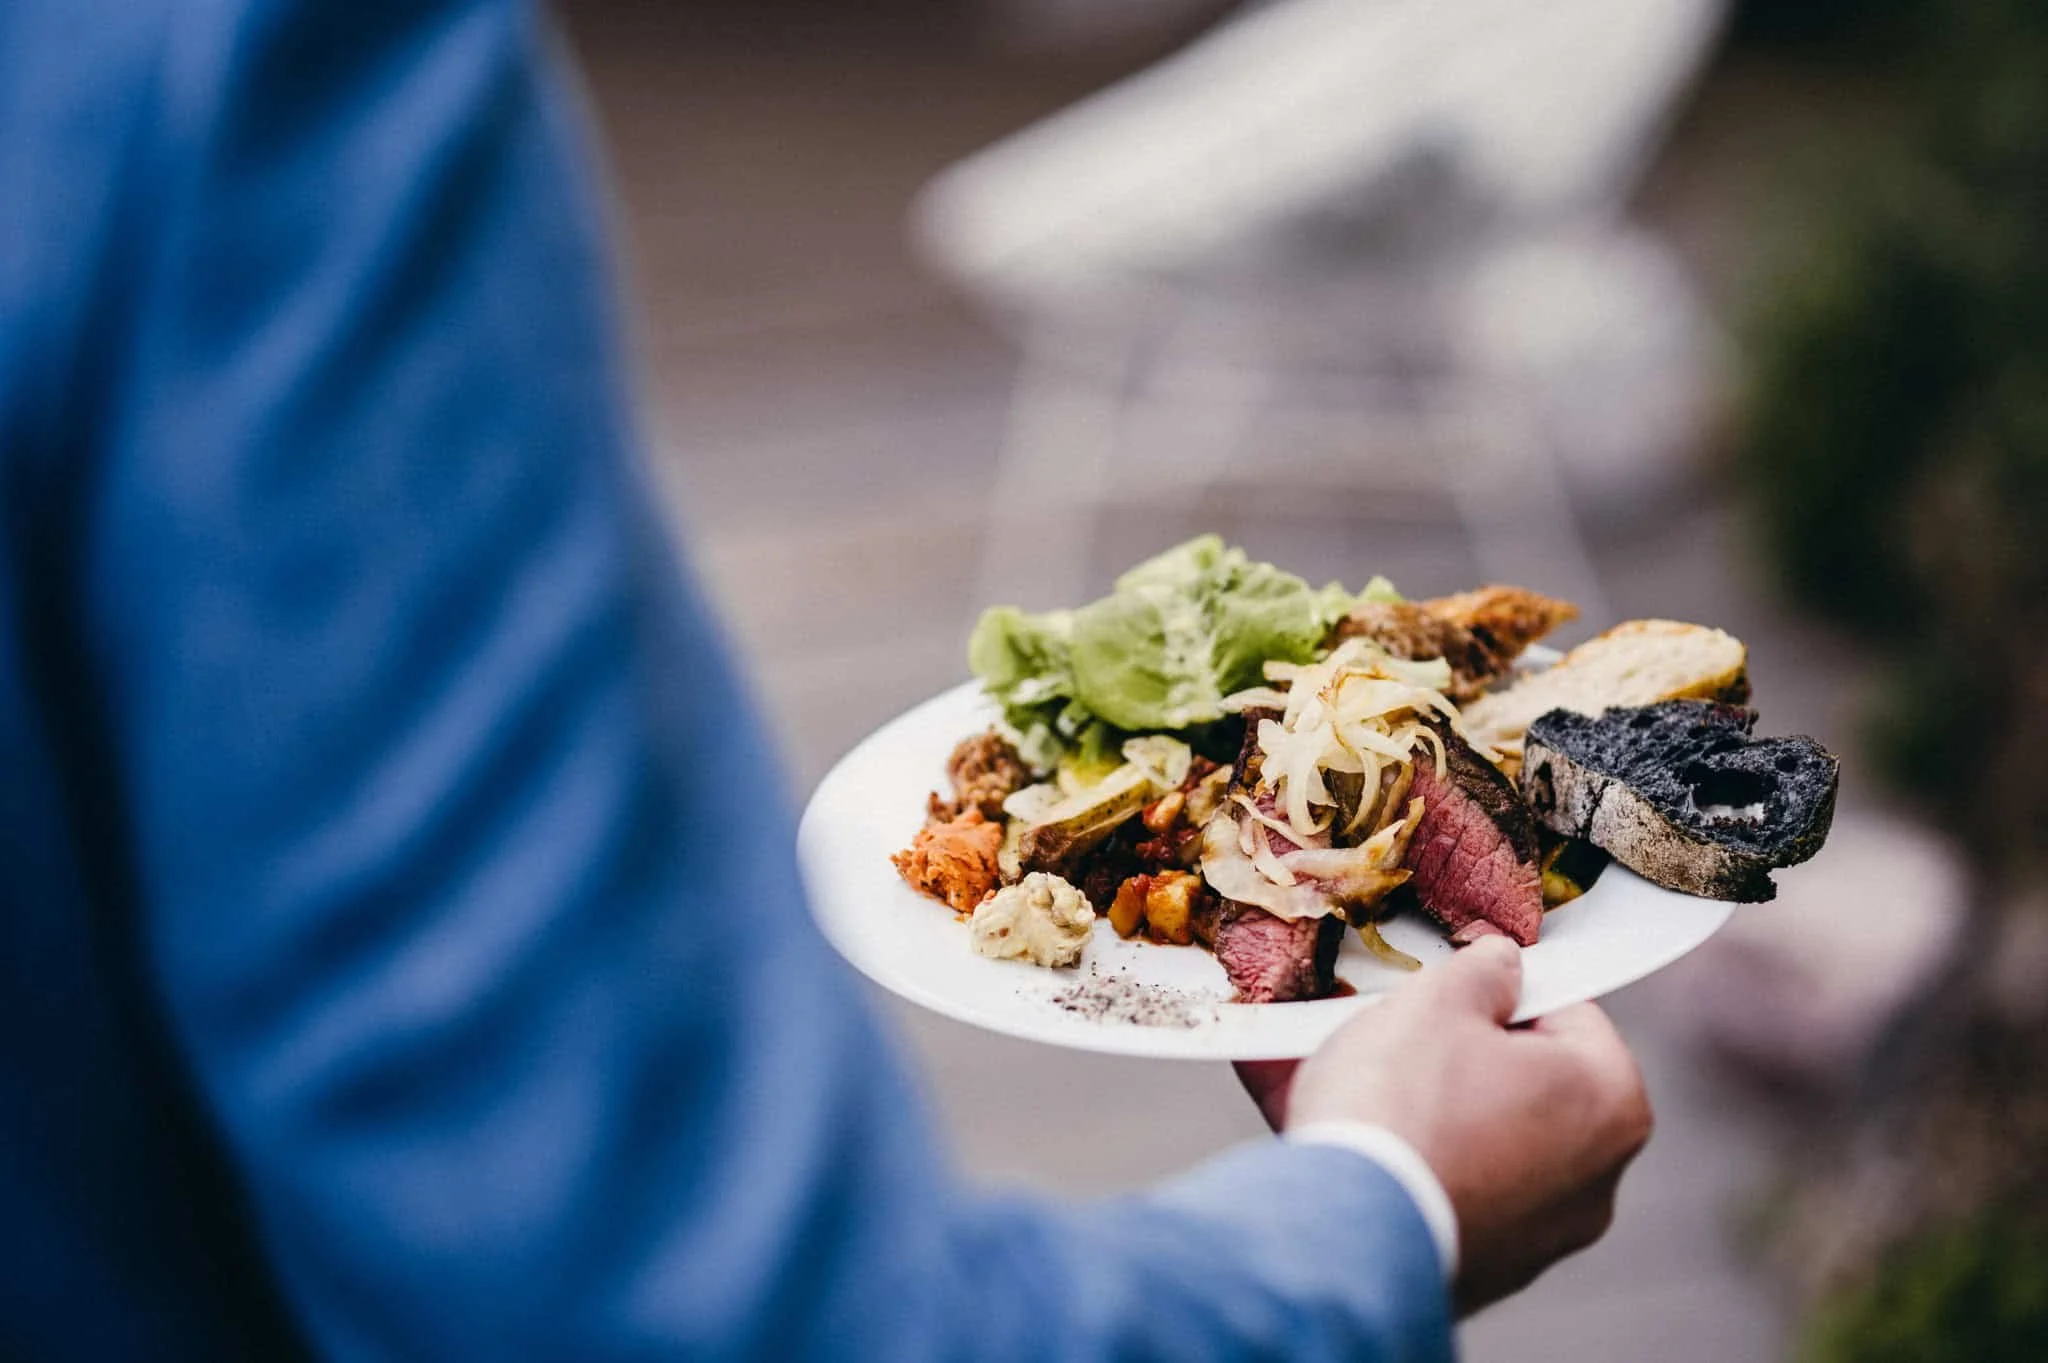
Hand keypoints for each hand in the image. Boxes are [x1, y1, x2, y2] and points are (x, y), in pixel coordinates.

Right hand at [1241, 938, 1651, 1314]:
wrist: (1342, 1235)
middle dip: (1450, 1051)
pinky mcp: (1476, 1269)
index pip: (1567, 1013)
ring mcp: (1534, 1235)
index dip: (1500, 989)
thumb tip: (1500, 964)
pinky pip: (1434, 1188)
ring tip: (1334, 1071)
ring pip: (1469, 1136)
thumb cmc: (1403, 1107)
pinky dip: (1394, 1158)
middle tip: (1390, 1029)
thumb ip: (1482, 970)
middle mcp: (1592, 1180)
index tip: (1448, 988)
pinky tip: (1327, 1126)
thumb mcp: (1438, 1000)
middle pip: (1517, 1081)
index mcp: (1609, 1101)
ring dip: (1412, 1103)